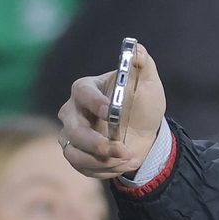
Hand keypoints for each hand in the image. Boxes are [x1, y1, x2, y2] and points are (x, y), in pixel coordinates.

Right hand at [57, 43, 165, 177]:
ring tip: (129, 158)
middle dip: (97, 143)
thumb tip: (136, 49)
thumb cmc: (142, 103)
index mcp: (86, 89)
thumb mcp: (147, 83)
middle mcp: (72, 112)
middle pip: (73, 129)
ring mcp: (71, 135)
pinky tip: (126, 163)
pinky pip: (82, 167)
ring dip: (102, 160)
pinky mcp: (76, 154)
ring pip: (74, 152)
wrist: (145, 131)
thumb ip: (142, 64)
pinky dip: (105, 170)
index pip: (82, 93)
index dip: (94, 102)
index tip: (110, 110)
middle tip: (121, 149)